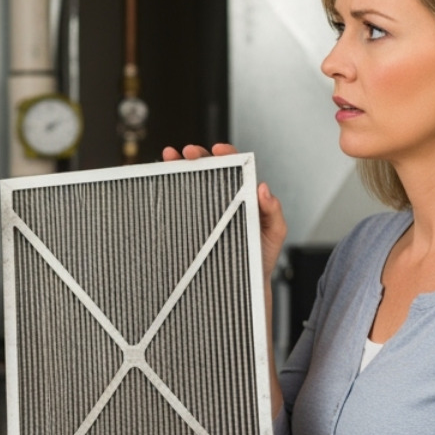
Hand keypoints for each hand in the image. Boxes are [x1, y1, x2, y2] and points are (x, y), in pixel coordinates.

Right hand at [161, 143, 285, 280]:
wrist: (245, 284)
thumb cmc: (261, 258)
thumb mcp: (275, 233)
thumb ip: (273, 211)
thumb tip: (264, 188)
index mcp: (242, 196)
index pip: (233, 168)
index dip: (225, 154)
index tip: (218, 149)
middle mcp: (222, 200)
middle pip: (208, 170)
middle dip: (196, 156)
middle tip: (188, 152)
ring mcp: (205, 212)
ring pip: (190, 183)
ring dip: (177, 166)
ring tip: (169, 158)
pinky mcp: (191, 226)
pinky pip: (179, 206)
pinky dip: (168, 192)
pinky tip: (160, 183)